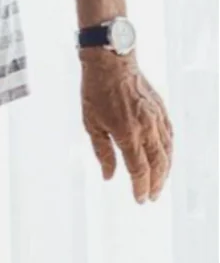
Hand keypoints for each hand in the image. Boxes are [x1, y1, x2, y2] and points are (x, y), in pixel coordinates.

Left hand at [81, 51, 172, 202]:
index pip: (138, 169)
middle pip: (157, 164)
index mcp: (127, 134)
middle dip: (155, 184)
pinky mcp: (161, 110)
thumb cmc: (96, 93)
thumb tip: (109, 176)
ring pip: (167, 151)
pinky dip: (169, 151)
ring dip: (165, 171)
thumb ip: (103, 152)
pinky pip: (170, 136)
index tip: (139, 199)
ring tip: (159, 183)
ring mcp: (157, 118)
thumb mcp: (91, 125)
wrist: (112, 63)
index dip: (140, 187)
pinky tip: (165, 158)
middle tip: (151, 197)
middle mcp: (147, 128)